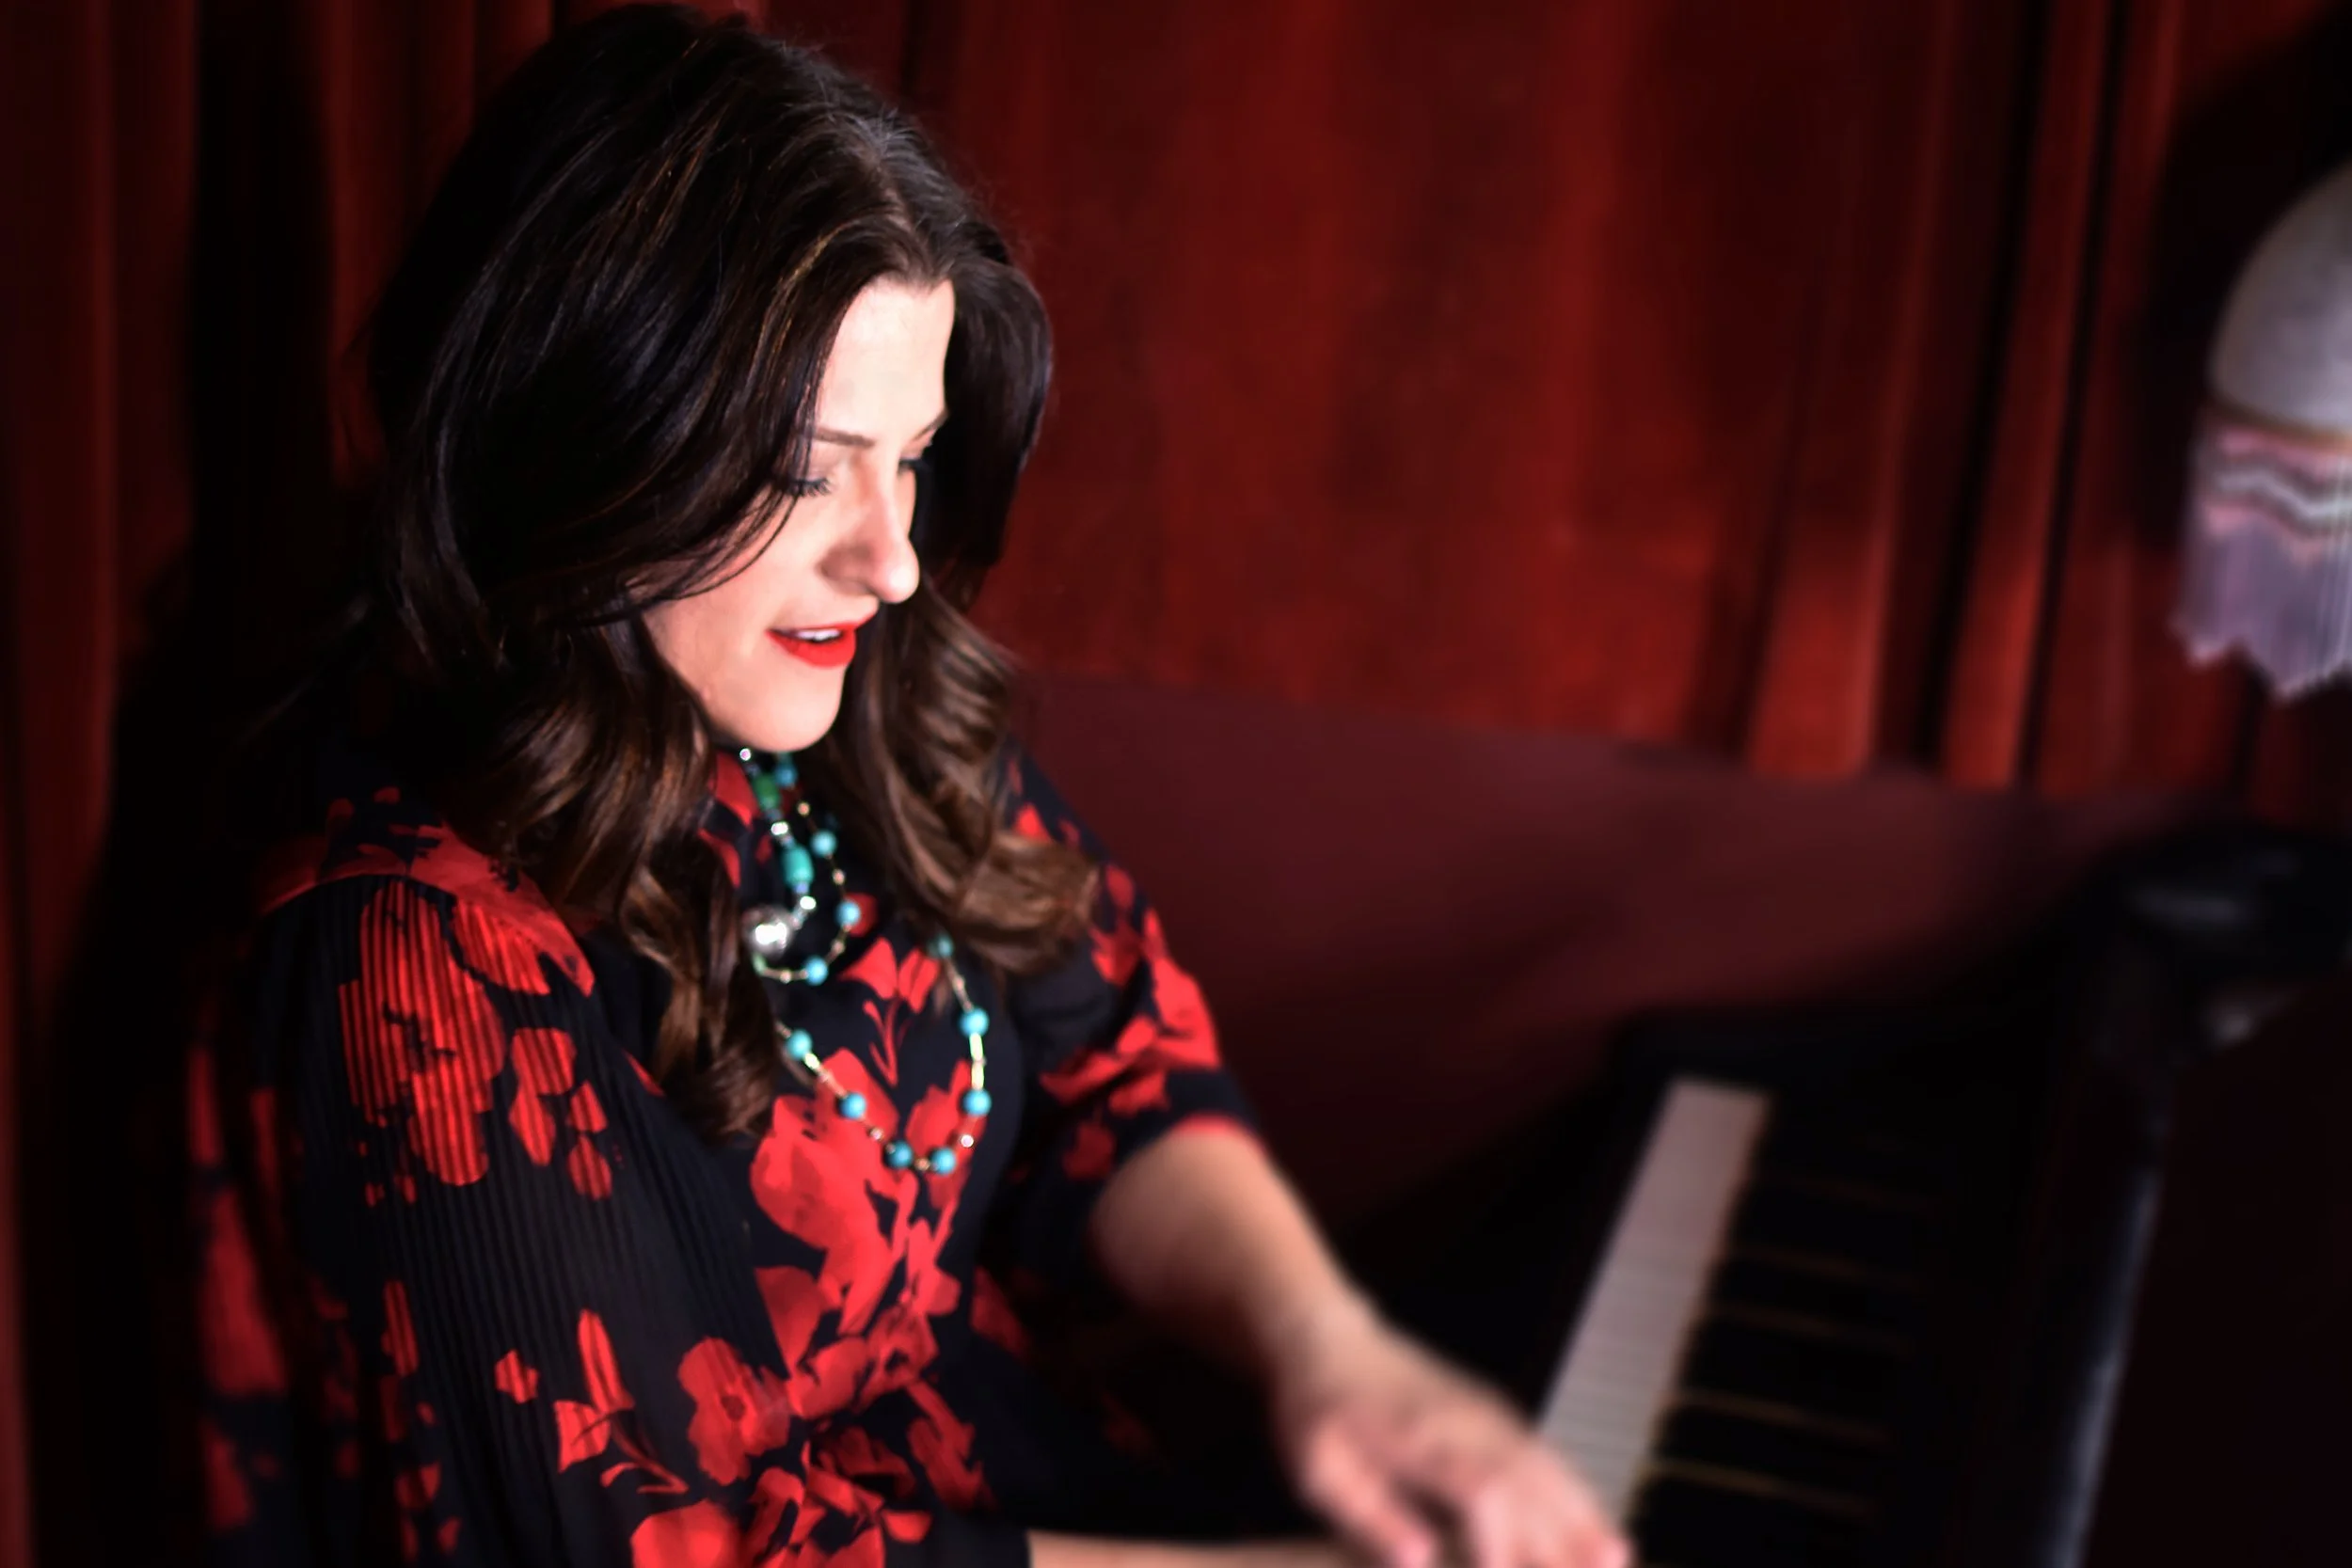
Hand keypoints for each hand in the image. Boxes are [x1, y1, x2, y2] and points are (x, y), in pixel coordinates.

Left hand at [1264, 1299, 1627, 1567]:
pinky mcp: (1496, 1415)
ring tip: (1620, 1559)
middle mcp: (1468, 1423)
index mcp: (1421, 1439)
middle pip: (1532, 1482)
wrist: (1328, 1339)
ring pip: (1550, 1467)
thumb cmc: (1317, 1411)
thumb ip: (1369, 1514)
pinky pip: (1547, 1456)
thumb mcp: (1319, 1467)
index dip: (1505, 1546)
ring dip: (1586, 1515)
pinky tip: (1598, 1525)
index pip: (1482, 1492)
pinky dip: (1577, 1491)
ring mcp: (1488, 1414)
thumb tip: (1420, 1563)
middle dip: (1568, 1538)